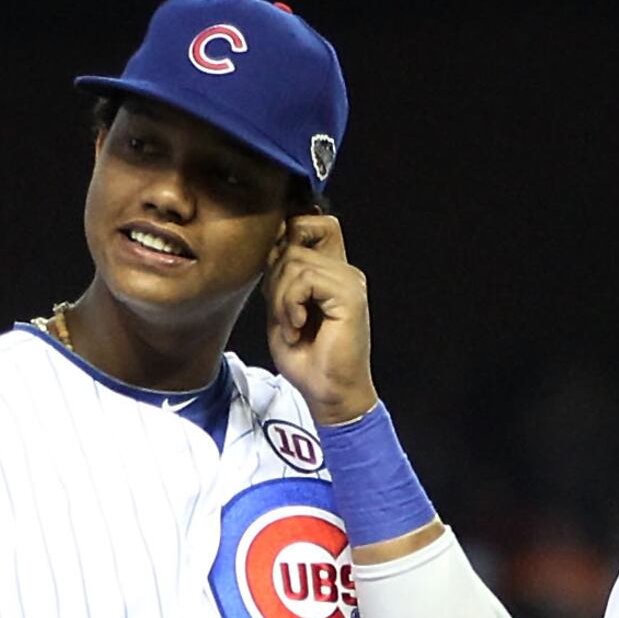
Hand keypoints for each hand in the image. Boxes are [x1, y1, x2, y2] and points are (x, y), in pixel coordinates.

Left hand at [264, 213, 376, 423]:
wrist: (329, 394)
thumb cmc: (307, 359)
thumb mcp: (282, 308)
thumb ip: (280, 275)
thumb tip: (269, 243)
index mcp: (332, 271)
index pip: (312, 222)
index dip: (287, 235)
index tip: (274, 278)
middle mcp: (345, 271)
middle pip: (297, 235)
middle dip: (276, 271)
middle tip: (282, 311)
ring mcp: (350, 282)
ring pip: (295, 260)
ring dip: (280, 297)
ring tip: (290, 327)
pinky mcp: (350, 296)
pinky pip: (304, 279)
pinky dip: (290, 304)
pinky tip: (297, 328)